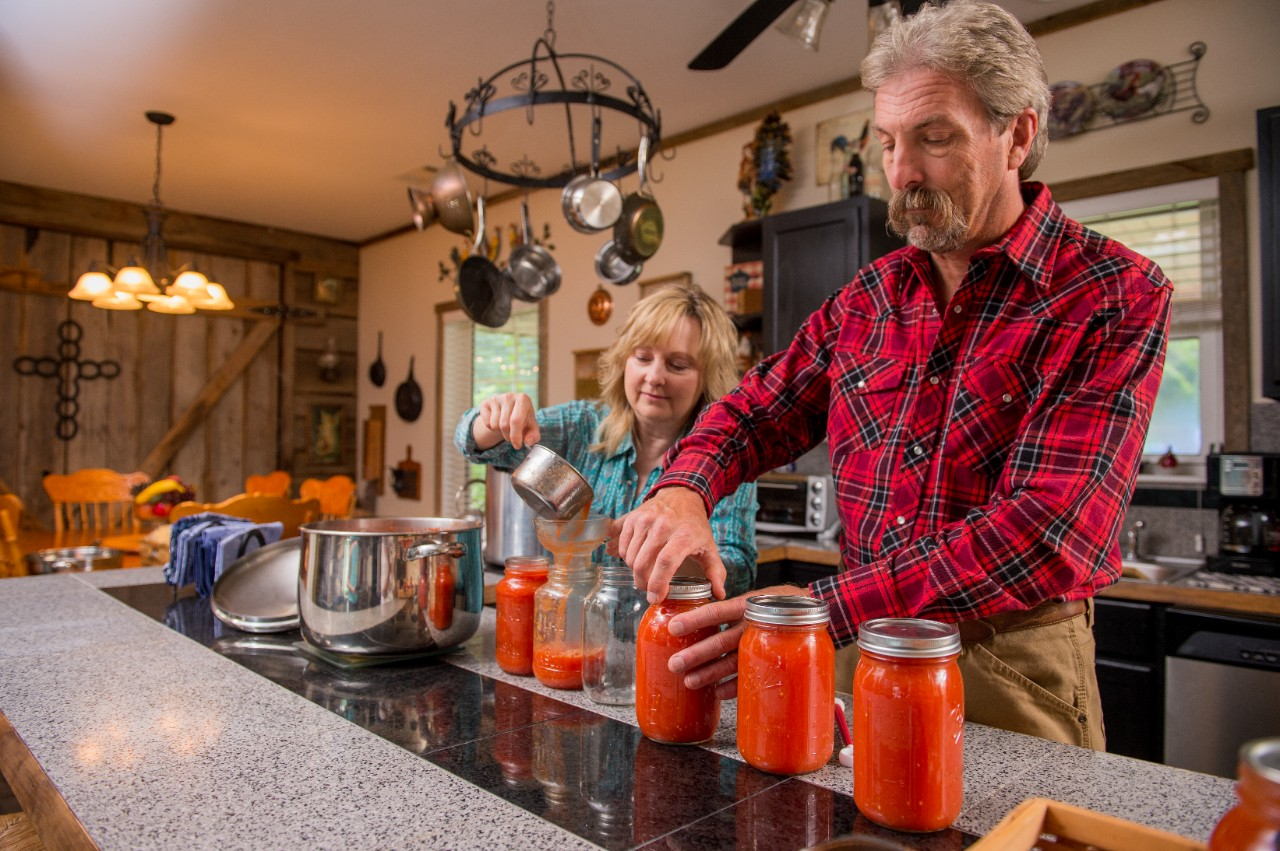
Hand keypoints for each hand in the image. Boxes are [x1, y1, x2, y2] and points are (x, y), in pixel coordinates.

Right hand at [472, 393, 539, 449]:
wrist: (510, 410)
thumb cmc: (523, 419)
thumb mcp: (531, 427)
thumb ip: (534, 436)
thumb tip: (528, 441)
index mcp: (523, 399)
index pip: (516, 421)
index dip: (516, 436)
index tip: (517, 445)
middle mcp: (509, 396)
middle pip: (505, 425)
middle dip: (508, 436)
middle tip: (512, 436)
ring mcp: (496, 398)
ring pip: (495, 425)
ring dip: (500, 432)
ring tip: (506, 427)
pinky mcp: (485, 403)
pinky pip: (486, 423)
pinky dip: (491, 428)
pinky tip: (497, 422)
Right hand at [612, 487, 725, 601]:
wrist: (682, 495)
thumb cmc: (695, 526)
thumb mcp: (709, 547)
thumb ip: (715, 571)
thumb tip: (719, 594)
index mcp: (684, 535)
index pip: (665, 562)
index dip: (657, 583)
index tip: (655, 598)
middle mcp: (663, 525)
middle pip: (643, 562)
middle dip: (643, 583)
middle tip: (649, 590)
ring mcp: (645, 520)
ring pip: (630, 557)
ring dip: (635, 572)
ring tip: (645, 574)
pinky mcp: (633, 518)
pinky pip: (622, 546)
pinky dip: (627, 559)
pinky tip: (638, 560)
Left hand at [665, 584, 812, 700]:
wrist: (815, 610)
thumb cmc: (774, 603)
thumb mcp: (753, 599)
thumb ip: (729, 609)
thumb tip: (692, 618)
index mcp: (745, 606)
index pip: (716, 612)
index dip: (694, 619)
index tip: (672, 627)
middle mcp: (751, 626)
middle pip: (720, 641)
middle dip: (696, 654)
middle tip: (674, 664)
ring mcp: (762, 645)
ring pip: (732, 661)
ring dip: (711, 673)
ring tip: (690, 682)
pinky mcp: (772, 661)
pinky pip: (750, 676)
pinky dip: (733, 686)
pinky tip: (717, 694)